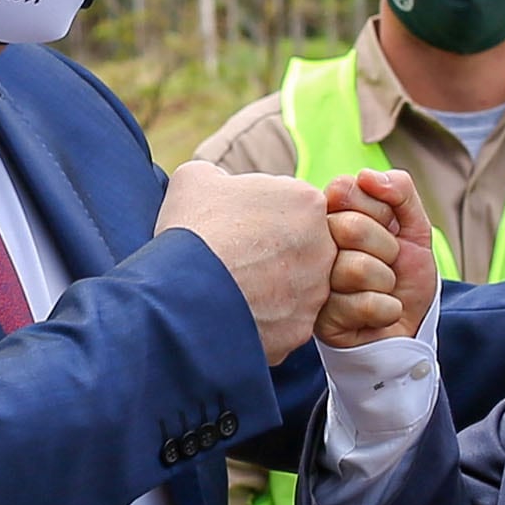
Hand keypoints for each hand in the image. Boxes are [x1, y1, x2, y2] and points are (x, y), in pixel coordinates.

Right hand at [156, 161, 335, 363]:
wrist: (182, 292)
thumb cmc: (191, 229)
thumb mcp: (195, 179)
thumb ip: (219, 175)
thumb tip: (219, 185)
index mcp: (305, 202)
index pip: (293, 206)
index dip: (262, 215)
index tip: (238, 225)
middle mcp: (323, 247)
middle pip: (302, 247)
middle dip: (274, 251)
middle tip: (236, 257)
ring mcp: (315, 292)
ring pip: (297, 287)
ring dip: (271, 287)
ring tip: (232, 287)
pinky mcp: (300, 329)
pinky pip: (284, 322)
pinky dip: (263, 319)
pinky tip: (234, 312)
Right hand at [317, 169, 438, 348]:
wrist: (407, 328)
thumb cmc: (405, 276)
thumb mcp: (414, 227)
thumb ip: (400, 191)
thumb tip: (367, 176)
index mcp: (329, 217)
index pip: (344, 188)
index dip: (380, 211)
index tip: (388, 228)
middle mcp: (313, 245)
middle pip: (351, 227)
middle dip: (386, 249)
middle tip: (387, 263)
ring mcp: (312, 281)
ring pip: (357, 268)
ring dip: (386, 284)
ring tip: (379, 291)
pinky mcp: (318, 318)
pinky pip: (364, 304)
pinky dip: (385, 310)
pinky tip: (374, 315)